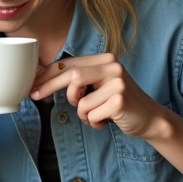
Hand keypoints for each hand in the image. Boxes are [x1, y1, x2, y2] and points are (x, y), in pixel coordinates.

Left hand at [31, 53, 168, 139]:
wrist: (150, 119)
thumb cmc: (117, 103)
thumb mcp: (97, 86)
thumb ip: (77, 80)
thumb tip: (42, 79)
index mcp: (104, 59)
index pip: (69, 64)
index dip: (47, 75)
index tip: (32, 85)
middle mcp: (112, 66)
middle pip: (71, 76)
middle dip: (49, 87)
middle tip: (36, 97)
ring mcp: (117, 82)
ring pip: (80, 101)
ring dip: (83, 114)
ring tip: (96, 115)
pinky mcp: (120, 100)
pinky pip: (91, 114)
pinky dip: (94, 122)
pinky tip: (106, 121)